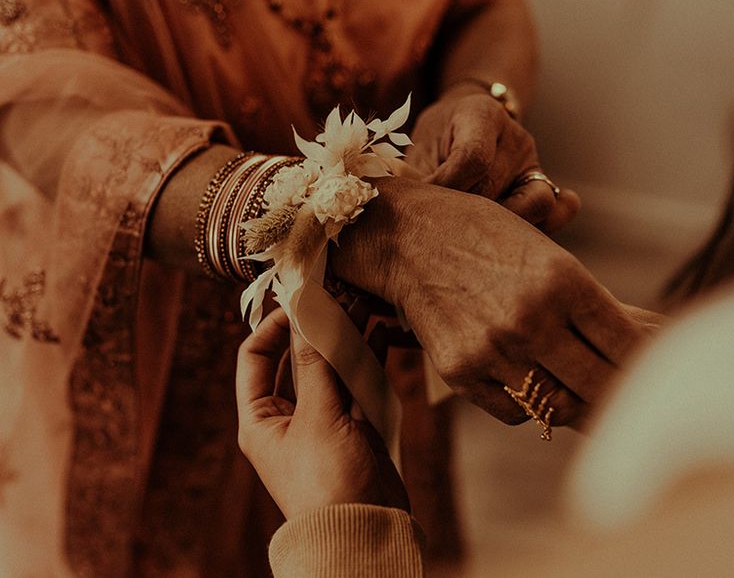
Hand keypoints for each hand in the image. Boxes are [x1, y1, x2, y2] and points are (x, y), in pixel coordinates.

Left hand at [236, 308, 408, 518]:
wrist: (364, 534)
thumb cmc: (327, 483)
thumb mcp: (317, 417)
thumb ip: (315, 363)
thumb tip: (306, 312)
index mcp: (260, 418)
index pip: (256, 357)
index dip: (275, 326)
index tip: (301, 301)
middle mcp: (288, 417)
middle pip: (298, 358)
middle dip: (318, 327)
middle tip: (339, 295)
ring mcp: (323, 420)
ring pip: (331, 367)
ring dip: (346, 337)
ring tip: (364, 304)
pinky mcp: (354, 426)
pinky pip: (357, 383)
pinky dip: (367, 358)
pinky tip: (381, 333)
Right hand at [332, 178, 656, 427]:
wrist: (406, 237)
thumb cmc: (480, 232)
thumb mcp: (544, 249)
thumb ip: (587, 298)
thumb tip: (637, 340)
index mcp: (562, 279)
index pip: (628, 346)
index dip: (647, 365)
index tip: (653, 372)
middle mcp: (532, 319)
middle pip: (602, 386)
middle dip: (622, 395)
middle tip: (626, 396)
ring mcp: (494, 350)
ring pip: (559, 407)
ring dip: (576, 404)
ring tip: (578, 393)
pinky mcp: (460, 372)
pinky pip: (514, 412)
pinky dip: (530, 406)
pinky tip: (528, 384)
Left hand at [408, 91, 579, 232]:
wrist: (463, 123)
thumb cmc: (436, 140)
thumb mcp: (420, 147)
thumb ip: (417, 178)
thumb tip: (413, 213)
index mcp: (481, 114)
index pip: (473, 158)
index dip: (446, 187)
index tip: (423, 201)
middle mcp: (516, 137)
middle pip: (495, 187)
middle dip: (463, 212)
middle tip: (439, 221)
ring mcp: (534, 163)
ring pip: (533, 204)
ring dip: (499, 225)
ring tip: (470, 229)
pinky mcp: (545, 186)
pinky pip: (559, 210)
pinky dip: (543, 227)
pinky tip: (511, 235)